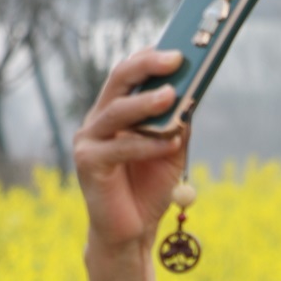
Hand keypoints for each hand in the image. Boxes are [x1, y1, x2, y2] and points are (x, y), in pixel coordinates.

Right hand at [72, 49, 189, 254]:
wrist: (130, 233)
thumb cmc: (149, 189)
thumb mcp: (170, 150)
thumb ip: (176, 122)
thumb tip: (193, 92)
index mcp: (114, 112)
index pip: (127, 75)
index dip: (149, 58)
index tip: (178, 48)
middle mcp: (97, 121)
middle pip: (118, 82)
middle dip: (147, 66)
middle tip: (175, 59)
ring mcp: (88, 141)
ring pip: (117, 112)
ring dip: (146, 103)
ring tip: (172, 95)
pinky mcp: (87, 164)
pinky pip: (121, 148)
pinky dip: (149, 144)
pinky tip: (172, 143)